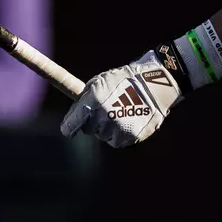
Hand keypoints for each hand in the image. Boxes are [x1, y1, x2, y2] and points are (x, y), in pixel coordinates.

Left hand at [60, 51, 183, 148]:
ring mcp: (118, 128)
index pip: (71, 124)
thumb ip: (84, 100)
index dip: (69, 128)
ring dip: (107, 128)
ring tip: (120, 112)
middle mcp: (104, 117)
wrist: (154, 84)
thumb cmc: (123, 80)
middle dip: (93, 122)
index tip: (68, 130)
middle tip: (105, 110)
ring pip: (103, 136)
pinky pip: (117, 141)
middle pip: (89, 130)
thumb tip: (73, 117)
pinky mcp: (130, 136)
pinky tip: (128, 120)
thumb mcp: (99, 82)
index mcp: (93, 102)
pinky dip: (120, 134)